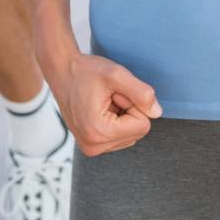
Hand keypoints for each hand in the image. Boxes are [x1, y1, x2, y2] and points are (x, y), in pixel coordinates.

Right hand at [44, 50, 162, 157]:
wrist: (62, 72)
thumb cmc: (87, 71)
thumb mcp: (117, 74)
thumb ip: (141, 93)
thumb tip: (157, 113)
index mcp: (99, 132)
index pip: (143, 126)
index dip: (133, 104)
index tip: (114, 94)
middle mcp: (94, 146)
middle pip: (137, 132)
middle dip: (128, 111)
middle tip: (108, 96)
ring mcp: (91, 148)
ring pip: (130, 135)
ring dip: (123, 115)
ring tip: (103, 101)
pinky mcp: (91, 145)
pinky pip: (120, 136)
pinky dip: (116, 121)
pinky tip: (100, 108)